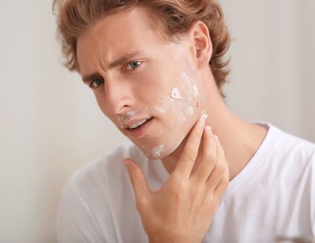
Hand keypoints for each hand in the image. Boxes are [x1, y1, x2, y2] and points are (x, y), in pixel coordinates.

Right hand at [123, 119, 228, 242]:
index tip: (200, 124)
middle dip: (210, 138)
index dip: (197, 136)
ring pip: (219, 167)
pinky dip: (224, 166)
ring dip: (219, 150)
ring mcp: (207, 196)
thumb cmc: (158, 224)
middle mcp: (195, 188)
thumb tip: (126, 161)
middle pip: (209, 157)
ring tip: (214, 138)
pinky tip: (221, 159)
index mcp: (177, 185)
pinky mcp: (214, 203)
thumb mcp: (143, 200)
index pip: (191, 155)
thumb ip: (136, 178)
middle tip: (207, 126)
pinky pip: (224, 180)